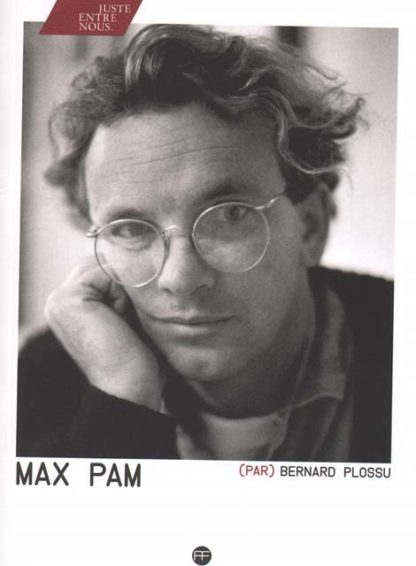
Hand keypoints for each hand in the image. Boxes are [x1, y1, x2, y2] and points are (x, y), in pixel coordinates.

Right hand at [45, 258, 162, 409]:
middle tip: (134, 317)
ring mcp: (60, 298)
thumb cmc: (138, 358)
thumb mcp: (130, 314)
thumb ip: (125, 286)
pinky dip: (124, 292)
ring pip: (108, 265)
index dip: (129, 279)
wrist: (131, 388)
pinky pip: (107, 271)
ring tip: (126, 320)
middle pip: (105, 262)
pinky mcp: (69, 299)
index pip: (104, 267)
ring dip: (127, 288)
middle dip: (128, 281)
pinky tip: (121, 320)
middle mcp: (60, 299)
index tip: (137, 311)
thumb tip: (139, 254)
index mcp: (71, 303)